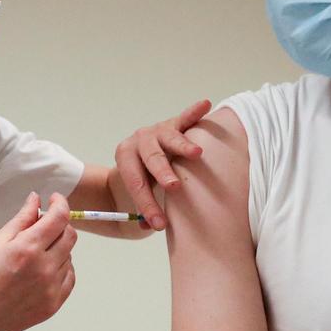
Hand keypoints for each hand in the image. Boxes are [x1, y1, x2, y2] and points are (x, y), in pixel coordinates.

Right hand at [0, 192, 76, 330]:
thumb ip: (21, 219)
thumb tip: (36, 200)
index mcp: (28, 249)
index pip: (59, 218)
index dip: (61, 204)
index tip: (55, 200)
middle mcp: (44, 269)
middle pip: (70, 236)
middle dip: (60, 225)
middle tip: (43, 226)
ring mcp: (51, 289)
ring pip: (69, 257)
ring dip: (58, 249)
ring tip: (34, 255)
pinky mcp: (53, 305)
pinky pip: (69, 278)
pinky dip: (61, 269)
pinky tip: (43, 270)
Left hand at [114, 99, 211, 229]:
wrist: (138, 154)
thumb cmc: (141, 177)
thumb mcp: (136, 191)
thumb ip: (142, 208)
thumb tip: (150, 226)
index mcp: (125, 156)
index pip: (135, 182)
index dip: (147, 204)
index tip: (159, 224)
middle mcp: (140, 140)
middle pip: (151, 158)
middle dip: (163, 173)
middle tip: (173, 186)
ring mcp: (158, 129)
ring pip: (170, 137)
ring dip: (183, 146)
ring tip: (196, 153)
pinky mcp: (174, 123)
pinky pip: (185, 117)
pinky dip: (195, 112)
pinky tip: (205, 105)